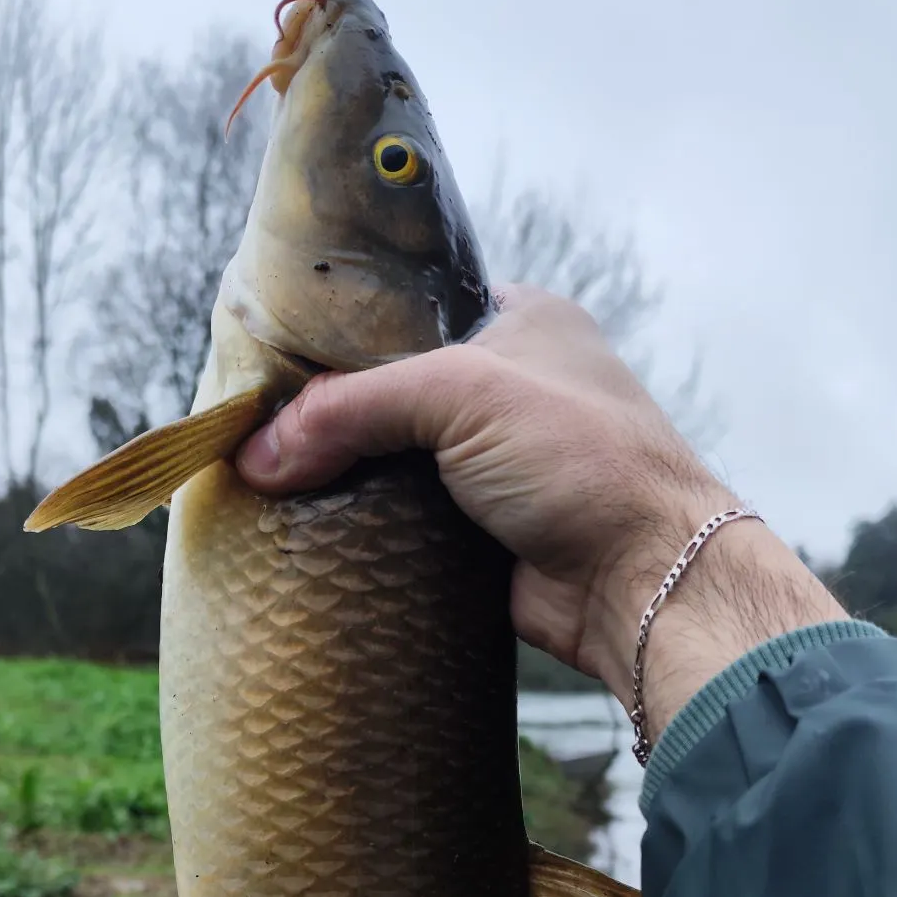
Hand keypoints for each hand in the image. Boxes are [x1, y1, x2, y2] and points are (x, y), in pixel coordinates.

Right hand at [237, 286, 846, 741]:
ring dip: (338, 477)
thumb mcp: (462, 395)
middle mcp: (502, 386)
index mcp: (515, 320)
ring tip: (263, 481)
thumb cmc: (581, 461)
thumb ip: (350, 408)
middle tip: (253, 429)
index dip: (335, 336)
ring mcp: (490, 463)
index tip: (268, 363)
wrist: (643, 582)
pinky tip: (305, 528)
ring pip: (386, 460)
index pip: (400, 313)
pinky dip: (359, 526)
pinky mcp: (475, 530)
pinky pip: (397, 520)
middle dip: (326, 415)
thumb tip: (255, 457)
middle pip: (383, 392)